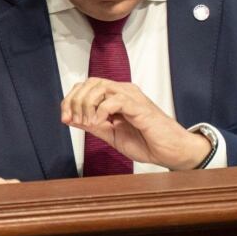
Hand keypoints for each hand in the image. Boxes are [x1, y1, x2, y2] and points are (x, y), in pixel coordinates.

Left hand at [61, 78, 210, 170]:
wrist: (171, 152)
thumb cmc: (147, 143)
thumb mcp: (111, 135)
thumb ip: (92, 125)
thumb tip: (70, 118)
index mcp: (116, 97)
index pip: (87, 87)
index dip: (71, 100)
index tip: (65, 118)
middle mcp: (123, 92)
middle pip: (90, 83)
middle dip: (75, 100)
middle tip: (72, 120)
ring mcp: (132, 97)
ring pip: (100, 87)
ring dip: (86, 105)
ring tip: (87, 122)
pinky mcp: (139, 106)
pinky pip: (114, 100)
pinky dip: (101, 111)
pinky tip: (99, 123)